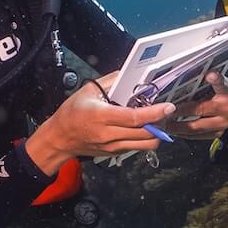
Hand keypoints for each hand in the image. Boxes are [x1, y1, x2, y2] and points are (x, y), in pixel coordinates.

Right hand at [25, 71, 173, 173]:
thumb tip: (129, 75)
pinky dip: (145, 138)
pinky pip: (137, 147)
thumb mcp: (88, 91)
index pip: (135, 118)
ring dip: (156, 133)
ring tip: (156, 122)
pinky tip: (143, 128)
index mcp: (102, 116)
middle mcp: (109, 134)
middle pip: (146, 134)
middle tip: (165, 112)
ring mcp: (113, 146)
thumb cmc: (71, 113)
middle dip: (161, 123)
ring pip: (146, 145)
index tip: (168, 107)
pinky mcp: (115, 153)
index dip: (154, 113)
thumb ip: (111, 82)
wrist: (59, 139)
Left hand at [163, 71, 227, 138]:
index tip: (209, 75)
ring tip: (163, 122)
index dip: (216, 80)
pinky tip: (172, 129)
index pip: (221, 84)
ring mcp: (222, 123)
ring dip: (177, 126)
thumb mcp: (214, 80)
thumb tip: (183, 74)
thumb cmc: (218, 91)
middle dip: (178, 111)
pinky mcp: (217, 134)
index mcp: (227, 92)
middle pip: (199, 110)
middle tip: (163, 110)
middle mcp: (226, 109)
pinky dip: (182, 133)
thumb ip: (202, 79)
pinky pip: (196, 136)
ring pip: (195, 127)